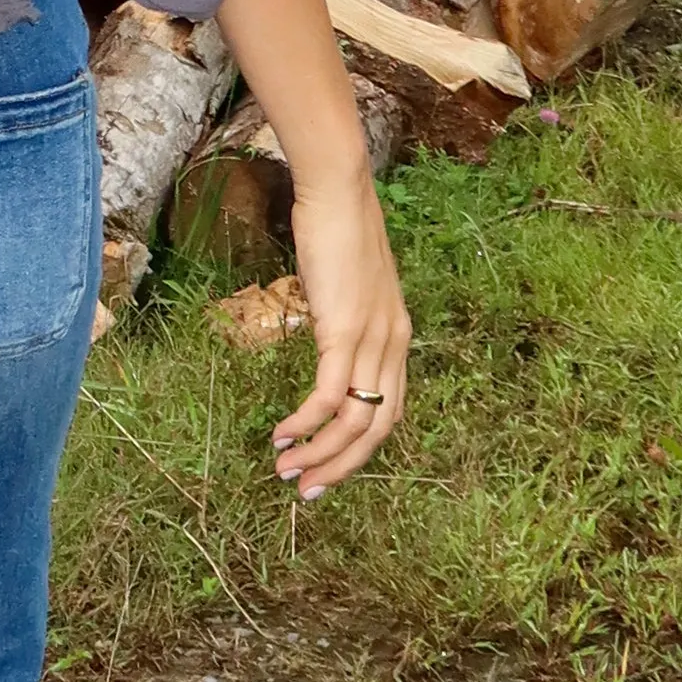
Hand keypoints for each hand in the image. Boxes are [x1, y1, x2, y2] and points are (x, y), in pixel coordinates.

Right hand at [268, 159, 410, 499]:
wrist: (338, 190)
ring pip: (355, 420)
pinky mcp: (344, 329)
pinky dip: (306, 421)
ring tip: (286, 471)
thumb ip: (348, 317)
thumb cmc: (338, 228)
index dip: (361, 447)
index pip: (390, 410)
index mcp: (399, 336)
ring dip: (320, 453)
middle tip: (308, 490)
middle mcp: (394, 343)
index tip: (328, 466)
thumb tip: (328, 340)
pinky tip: (282, 432)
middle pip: (379, 428)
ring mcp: (373, 338)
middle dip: (342, 466)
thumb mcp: (351, 284)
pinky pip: (329, 394)